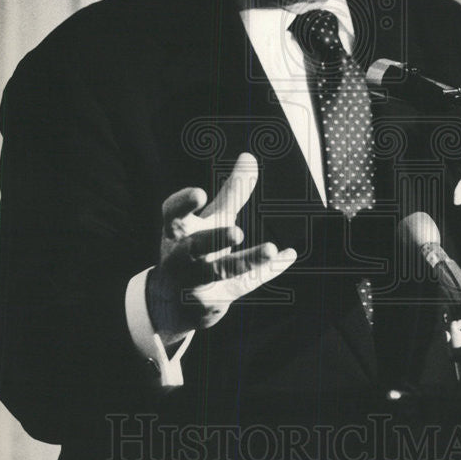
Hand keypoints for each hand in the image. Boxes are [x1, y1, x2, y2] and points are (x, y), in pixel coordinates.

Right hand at [146, 153, 296, 344]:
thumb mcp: (211, 219)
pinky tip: (287, 255)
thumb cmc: (195, 248)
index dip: (183, 203)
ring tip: (272, 249)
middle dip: (214, 239)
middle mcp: (180, 257)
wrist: (174, 303)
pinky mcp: (212, 302)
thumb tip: (249, 156)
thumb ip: (231, 191)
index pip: (172, 214)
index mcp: (177, 231)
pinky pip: (245, 283)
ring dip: (247, 261)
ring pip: (222, 271)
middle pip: (196, 247)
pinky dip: (266, 270)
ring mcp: (194, 282)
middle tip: (237, 231)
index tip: (200, 192)